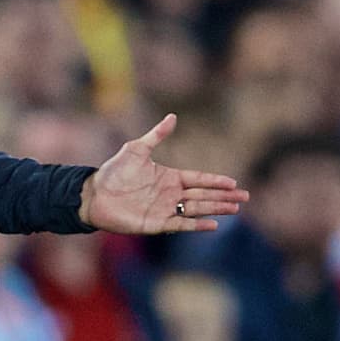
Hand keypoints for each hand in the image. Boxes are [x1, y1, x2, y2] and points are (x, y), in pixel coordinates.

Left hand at [78, 114, 247, 233]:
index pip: (198, 179)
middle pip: (203, 195)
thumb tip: (173, 116)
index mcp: (169, 177)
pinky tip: (214, 224)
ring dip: (216, 208)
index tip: (234, 183)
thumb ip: (156, 135)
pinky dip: (198, 225)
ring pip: (197, 209)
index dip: (215, 181)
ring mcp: (165, 209)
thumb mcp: (136, 149)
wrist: (95, 194)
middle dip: (224, 196)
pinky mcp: (157, 224)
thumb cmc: (113, 171)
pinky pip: (182, 224)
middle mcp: (170, 194)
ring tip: (235, 209)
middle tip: (245, 198)